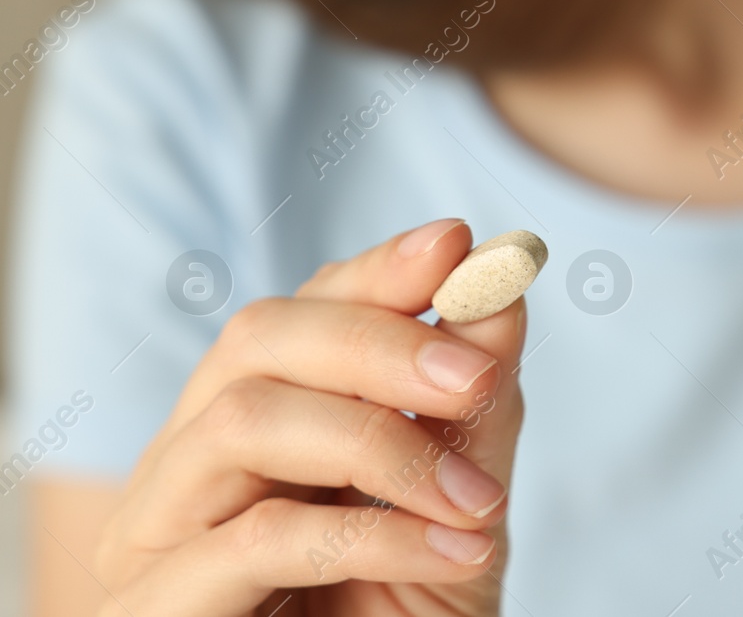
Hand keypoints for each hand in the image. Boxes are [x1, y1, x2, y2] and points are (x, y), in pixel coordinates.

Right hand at [94, 220, 524, 616]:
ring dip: (384, 441)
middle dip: (381, 338)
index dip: (376, 271)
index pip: (300, 311)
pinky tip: (457, 544)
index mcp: (259, 421)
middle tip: (483, 371)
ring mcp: (159, 533)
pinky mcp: (157, 611)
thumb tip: (503, 285)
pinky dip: (372, 529)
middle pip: (257, 338)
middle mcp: (192, 460)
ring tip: (483, 498)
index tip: (461, 244)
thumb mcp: (461, 502)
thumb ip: (474, 403)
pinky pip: (259, 538)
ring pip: (244, 418)